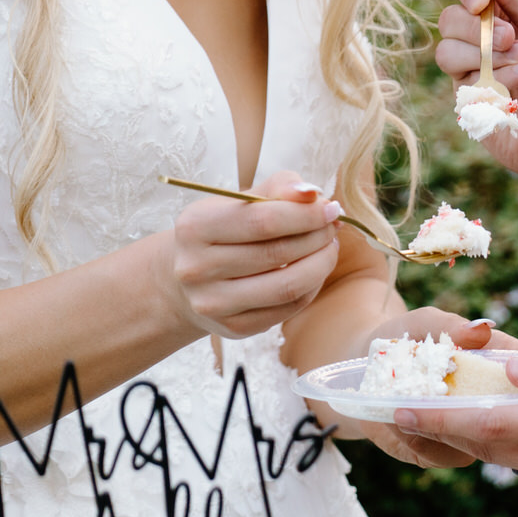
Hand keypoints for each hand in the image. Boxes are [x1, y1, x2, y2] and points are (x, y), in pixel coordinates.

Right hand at [161, 171, 340, 339]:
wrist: (185, 282)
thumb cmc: (221, 233)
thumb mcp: (239, 202)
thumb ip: (277, 189)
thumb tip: (313, 194)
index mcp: (195, 227)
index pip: (263, 220)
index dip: (305, 214)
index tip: (329, 208)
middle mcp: (197, 268)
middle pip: (278, 253)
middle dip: (317, 237)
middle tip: (332, 228)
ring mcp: (213, 303)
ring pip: (287, 286)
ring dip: (321, 264)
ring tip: (328, 248)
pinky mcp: (233, 327)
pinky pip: (288, 308)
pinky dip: (311, 287)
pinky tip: (314, 271)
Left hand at [358, 307, 517, 468]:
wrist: (363, 367)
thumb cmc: (405, 336)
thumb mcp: (424, 323)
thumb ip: (449, 327)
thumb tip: (480, 330)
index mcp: (500, 365)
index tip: (500, 371)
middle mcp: (493, 403)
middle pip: (511, 417)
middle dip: (474, 408)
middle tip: (434, 390)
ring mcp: (472, 433)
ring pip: (478, 443)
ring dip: (440, 425)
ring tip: (404, 402)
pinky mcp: (445, 452)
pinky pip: (443, 455)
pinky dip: (419, 438)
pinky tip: (396, 418)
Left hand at [391, 346, 517, 509]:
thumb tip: (509, 373)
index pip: (489, 425)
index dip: (441, 417)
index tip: (401, 406)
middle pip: (491, 447)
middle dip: (449, 426)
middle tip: (411, 403)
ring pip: (513, 459)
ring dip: (482, 436)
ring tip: (450, 408)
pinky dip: (516, 446)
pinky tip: (511, 425)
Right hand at [437, 0, 517, 205]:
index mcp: (502, 13)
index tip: (483, 0)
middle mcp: (482, 41)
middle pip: (449, 18)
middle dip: (479, 27)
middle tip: (515, 39)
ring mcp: (474, 76)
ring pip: (446, 52)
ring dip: (488, 55)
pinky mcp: (471, 108)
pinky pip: (462, 85)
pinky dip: (496, 81)